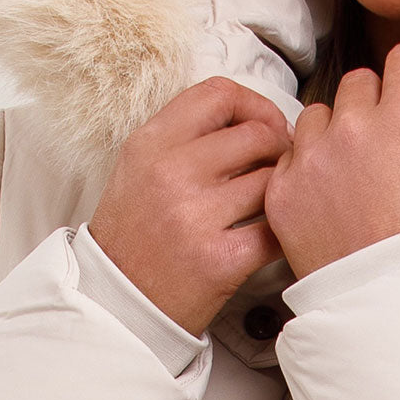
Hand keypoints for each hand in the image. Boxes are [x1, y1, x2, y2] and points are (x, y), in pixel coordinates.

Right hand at [89, 77, 291, 335]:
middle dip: (278, 147)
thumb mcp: (140, 169)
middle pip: (256, 134)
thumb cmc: (134, 236)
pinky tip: (270, 234)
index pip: (219, 94)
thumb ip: (185, 135)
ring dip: (280, 190)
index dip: (255, 104)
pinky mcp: (220, 259)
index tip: (266, 122)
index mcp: (150, 145)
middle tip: (279, 164)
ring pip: (272, 179)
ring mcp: (194, 216)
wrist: (118, 305)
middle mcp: (170, 173)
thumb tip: (250, 115)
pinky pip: (274, 229)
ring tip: (269, 202)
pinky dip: (281, 231)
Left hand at [264, 43, 399, 278]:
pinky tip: (328, 196)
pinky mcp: (283, 188)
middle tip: (383, 144)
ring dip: (332, 132)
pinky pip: (290, 154)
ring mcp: (312, 158)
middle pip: (359, 82)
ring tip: (351, 173)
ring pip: (317, 113)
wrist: (392, 302)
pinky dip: (306, 169)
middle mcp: (354, 130)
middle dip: (372, 104)